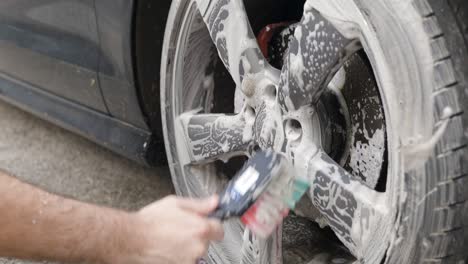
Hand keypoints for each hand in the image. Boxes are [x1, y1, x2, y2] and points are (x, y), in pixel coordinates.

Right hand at [108, 195, 223, 263]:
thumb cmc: (150, 222)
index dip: (212, 225)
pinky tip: (169, 248)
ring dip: (188, 247)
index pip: (220, 229)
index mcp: (201, 229)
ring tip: (172, 239)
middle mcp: (198, 247)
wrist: (132, 240)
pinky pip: (186, 260)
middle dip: (197, 235)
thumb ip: (199, 204)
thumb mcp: (176, 203)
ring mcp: (190, 261)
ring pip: (196, 252)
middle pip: (207, 241)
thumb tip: (214, 202)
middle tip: (181, 229)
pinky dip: (180, 256)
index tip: (206, 224)